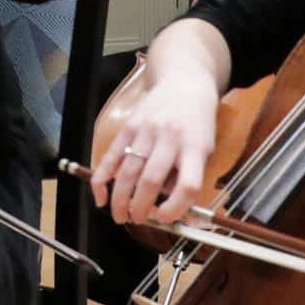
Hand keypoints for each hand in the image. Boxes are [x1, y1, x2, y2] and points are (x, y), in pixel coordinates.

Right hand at [88, 71, 218, 226]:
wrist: (183, 82)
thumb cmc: (197, 121)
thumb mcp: (205, 147)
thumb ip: (186, 173)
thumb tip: (164, 204)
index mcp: (195, 147)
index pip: (187, 185)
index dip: (175, 208)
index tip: (165, 219)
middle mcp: (169, 138)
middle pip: (151, 180)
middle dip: (140, 208)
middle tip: (136, 221)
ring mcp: (146, 131)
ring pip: (128, 171)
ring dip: (120, 198)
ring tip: (119, 216)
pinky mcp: (129, 126)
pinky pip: (112, 155)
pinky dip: (103, 177)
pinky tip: (100, 195)